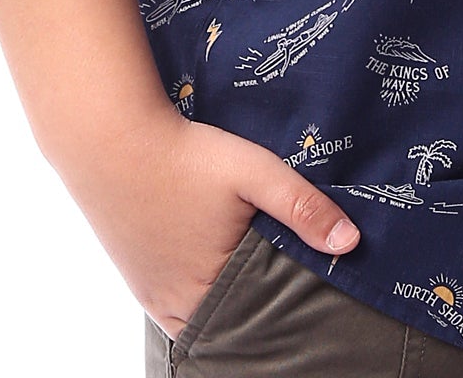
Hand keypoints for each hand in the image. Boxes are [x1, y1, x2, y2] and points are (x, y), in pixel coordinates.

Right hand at [43, 104, 361, 341]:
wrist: (111, 137)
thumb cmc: (184, 155)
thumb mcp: (252, 172)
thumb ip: (301, 207)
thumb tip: (350, 242)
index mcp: (207, 293)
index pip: (258, 327)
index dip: (283, 314)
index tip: (307, 304)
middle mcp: (175, 308)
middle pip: (229, 326)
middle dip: (257, 310)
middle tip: (286, 288)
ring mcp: (151, 296)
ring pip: (202, 317)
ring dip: (228, 301)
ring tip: (256, 276)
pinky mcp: (137, 278)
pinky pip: (176, 303)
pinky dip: (199, 293)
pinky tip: (216, 268)